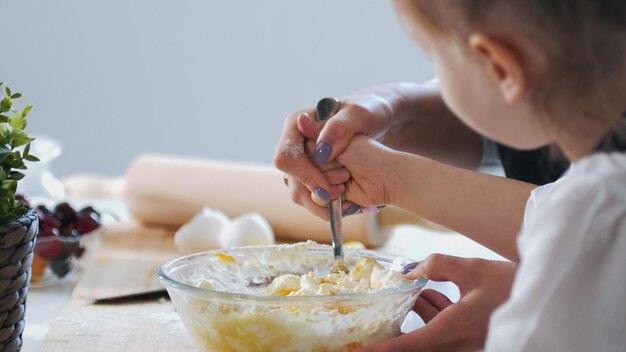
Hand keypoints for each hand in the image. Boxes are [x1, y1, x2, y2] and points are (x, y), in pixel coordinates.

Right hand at [273, 93, 395, 217]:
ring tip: (349, 194)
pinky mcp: (317, 178)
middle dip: (317, 191)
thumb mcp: (360, 115)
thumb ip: (339, 128)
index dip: (304, 175)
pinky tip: (351, 202)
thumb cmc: (372, 111)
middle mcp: (296, 146)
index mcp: (297, 126)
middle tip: (343, 190)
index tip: (326, 188)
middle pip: (291, 180)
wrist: (389, 124)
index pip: (285, 157)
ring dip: (324, 203)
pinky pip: (314, 201)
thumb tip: (319, 147)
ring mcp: (306, 164)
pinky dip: (331, 208)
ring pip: (301, 195)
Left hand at [358, 254, 515, 351]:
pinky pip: (441, 330)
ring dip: (418, 312)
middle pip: (416, 340)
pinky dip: (433, 313)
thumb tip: (410, 270)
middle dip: (399, 323)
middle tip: (384, 311)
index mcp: (454, 329)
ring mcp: (465, 343)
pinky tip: (431, 293)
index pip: (409, 345)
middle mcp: (458, 343)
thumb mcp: (470, 268)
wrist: (544, 297)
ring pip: (428, 333)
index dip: (383, 350)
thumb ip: (436, 265)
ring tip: (416, 288)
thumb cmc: (511, 285)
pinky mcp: (470, 338)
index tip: (361, 351)